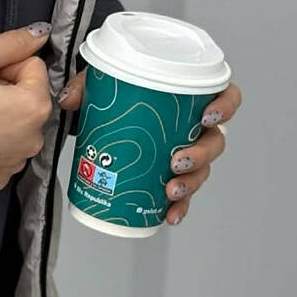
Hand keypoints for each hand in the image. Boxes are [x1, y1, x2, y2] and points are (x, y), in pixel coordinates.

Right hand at [0, 25, 54, 193]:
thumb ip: (10, 43)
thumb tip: (38, 34)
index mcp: (33, 106)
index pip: (33, 68)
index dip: (5, 65)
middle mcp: (32, 139)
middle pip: (27, 100)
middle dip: (5, 92)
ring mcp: (15, 163)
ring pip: (15, 127)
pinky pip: (1, 153)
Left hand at [56, 69, 243, 225]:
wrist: (111, 116)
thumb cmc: (122, 94)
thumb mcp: (105, 81)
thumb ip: (88, 84)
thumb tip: (70, 99)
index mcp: (192, 97)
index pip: (226, 96)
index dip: (225, 106)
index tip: (207, 116)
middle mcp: (196, 127)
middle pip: (215, 141)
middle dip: (200, 154)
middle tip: (176, 161)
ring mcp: (188, 153)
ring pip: (202, 170)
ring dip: (190, 183)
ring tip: (170, 189)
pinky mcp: (174, 175)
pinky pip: (184, 194)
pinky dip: (179, 206)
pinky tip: (169, 215)